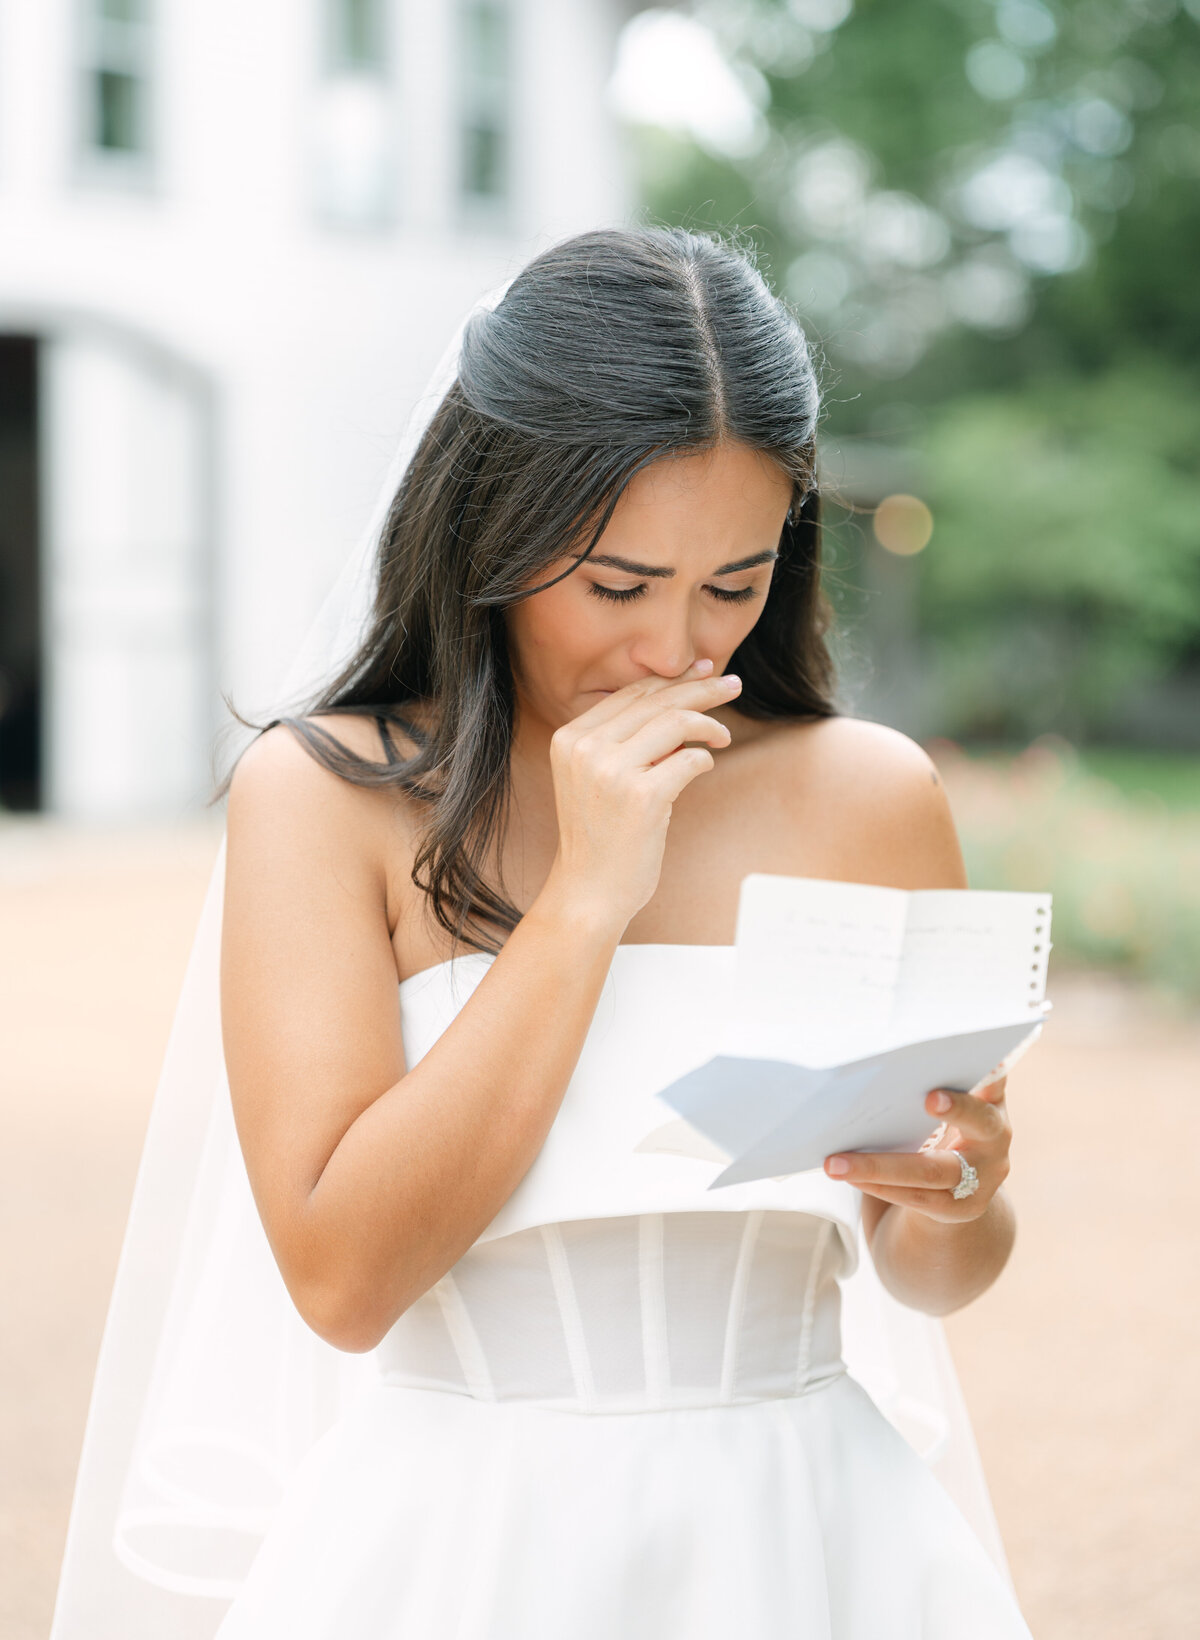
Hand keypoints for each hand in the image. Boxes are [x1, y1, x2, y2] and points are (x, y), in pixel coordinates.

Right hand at [544, 659, 742, 929]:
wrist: (588, 891)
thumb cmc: (600, 836)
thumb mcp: (598, 778)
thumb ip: (627, 741)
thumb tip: (680, 702)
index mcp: (570, 738)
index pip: (631, 694)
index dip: (671, 680)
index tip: (704, 671)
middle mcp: (586, 748)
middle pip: (656, 701)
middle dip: (700, 689)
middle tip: (733, 684)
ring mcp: (611, 771)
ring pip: (675, 722)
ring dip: (708, 724)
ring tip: (724, 735)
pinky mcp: (641, 797)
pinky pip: (689, 759)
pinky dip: (704, 759)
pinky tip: (707, 764)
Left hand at [822, 1073, 1011, 1223]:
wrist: (960, 1193)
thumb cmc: (941, 1130)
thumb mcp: (949, 1105)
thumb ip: (933, 1084)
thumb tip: (874, 1065)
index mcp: (991, 1102)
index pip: (995, 1080)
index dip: (992, 1071)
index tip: (984, 1057)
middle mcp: (995, 1138)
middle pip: (980, 1123)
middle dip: (958, 1109)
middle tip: (929, 1098)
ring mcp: (982, 1178)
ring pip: (931, 1170)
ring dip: (879, 1165)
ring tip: (836, 1162)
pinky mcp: (959, 1208)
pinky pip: (915, 1197)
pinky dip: (878, 1185)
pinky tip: (849, 1176)